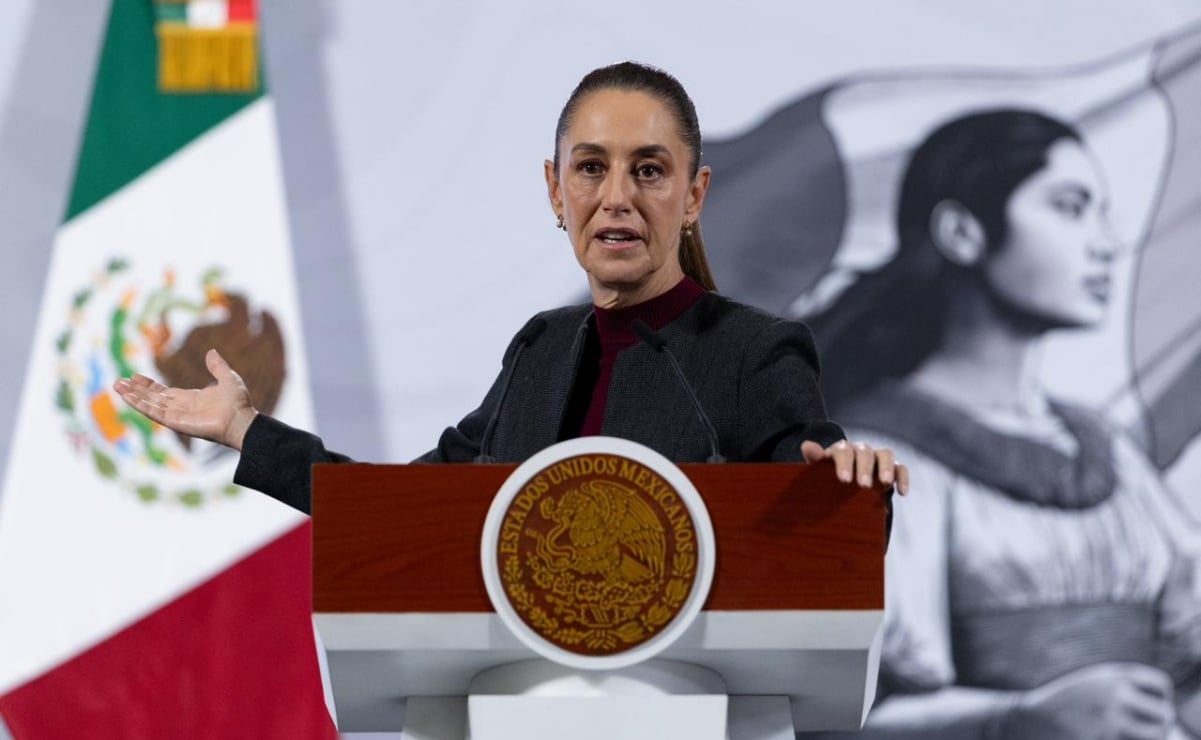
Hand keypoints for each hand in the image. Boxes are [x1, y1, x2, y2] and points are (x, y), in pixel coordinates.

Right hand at [112, 349, 257, 450]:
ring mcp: (177, 416)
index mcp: (190, 399)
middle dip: (135, 390)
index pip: (163, 392)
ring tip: (117, 387)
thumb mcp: (228, 378)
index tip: (135, 377)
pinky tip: (127, 397)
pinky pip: (154, 413)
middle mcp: (180, 408)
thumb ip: (217, 366)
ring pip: (149, 405)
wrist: (242, 419)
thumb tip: (211, 352)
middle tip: (118, 381)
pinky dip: (140, 405)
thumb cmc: (238, 403)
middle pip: (152, 398)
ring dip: (133, 397)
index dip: (148, 385)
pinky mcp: (176, 422)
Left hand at [801, 439, 908, 494]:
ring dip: (886, 468)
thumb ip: (814, 458)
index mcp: (841, 450)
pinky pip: (900, 468)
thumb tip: (806, 445)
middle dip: (865, 468)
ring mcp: (877, 458)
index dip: (844, 464)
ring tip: (885, 484)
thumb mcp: (817, 469)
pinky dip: (903, 478)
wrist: (842, 483)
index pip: (843, 451)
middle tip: (863, 485)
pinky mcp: (891, 468)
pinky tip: (902, 492)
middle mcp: (860, 450)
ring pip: (886, 455)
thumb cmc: (827, 476)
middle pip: (865, 452)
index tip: (844, 480)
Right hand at [997, 662, 1174, 739]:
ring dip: (1151, 738)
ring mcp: (1109, 719)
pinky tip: (1113, 738)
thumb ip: (1121, 687)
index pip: (1160, 685)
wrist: (1030, 720)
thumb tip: (1161, 709)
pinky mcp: (1102, 739)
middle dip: (1160, 723)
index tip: (1150, 707)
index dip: (1161, 698)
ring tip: (1135, 736)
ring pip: (1155, 735)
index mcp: (1112, 675)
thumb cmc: (1064, 704)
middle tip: (1148, 730)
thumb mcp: (1091, 684)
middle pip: (1163, 713)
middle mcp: (1113, 693)